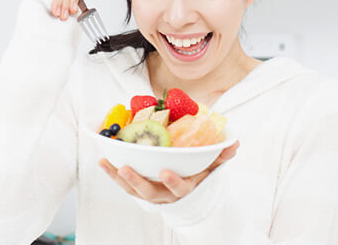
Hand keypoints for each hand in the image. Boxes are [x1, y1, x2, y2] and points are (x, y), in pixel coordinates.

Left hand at [98, 140, 239, 203]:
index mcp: (185, 187)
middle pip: (150, 192)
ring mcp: (150, 192)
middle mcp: (166, 194)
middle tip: (125, 168)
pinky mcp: (137, 189)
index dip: (173, 181)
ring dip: (117, 177)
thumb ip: (221, 156)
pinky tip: (103, 160)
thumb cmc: (197, 174)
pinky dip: (112, 173)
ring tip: (105, 163)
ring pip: (132, 189)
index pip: (180, 187)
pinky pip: (123, 184)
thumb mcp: (211, 167)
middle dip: (136, 181)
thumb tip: (234, 143)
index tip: (165, 171)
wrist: (187, 193)